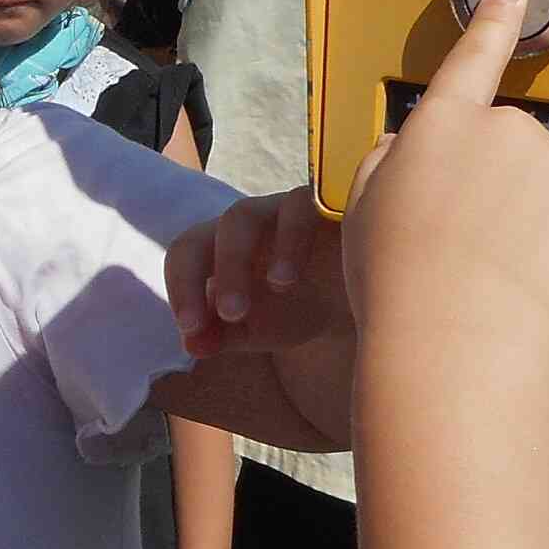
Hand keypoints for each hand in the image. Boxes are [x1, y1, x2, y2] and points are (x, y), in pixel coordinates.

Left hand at [166, 187, 350, 363]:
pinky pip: (302, 205)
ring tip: (277, 290)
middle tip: (231, 316)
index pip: (187, 252)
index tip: (192, 330)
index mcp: (224, 248)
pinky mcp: (324, 204)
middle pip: (219, 228)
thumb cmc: (300, 308)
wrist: (365, 302)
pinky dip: (293, 238)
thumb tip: (191, 344)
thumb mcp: (257, 330)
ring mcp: (284, 208)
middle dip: (223, 270)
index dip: (183, 287)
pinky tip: (294, 276)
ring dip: (245, 255)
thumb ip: (220, 336)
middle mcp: (251, 221)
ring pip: (246, 214)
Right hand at [342, 0, 548, 353]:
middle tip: (485, 253)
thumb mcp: (361, 212)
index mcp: (443, 126)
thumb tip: (409, 143)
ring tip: (520, 278)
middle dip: (514, 192)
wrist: (455, 333)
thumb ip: (390, 164)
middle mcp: (508, 127)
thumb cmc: (395, 281)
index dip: (494, 21)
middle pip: (522, 150)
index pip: (473, 59)